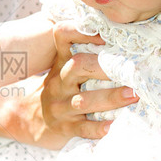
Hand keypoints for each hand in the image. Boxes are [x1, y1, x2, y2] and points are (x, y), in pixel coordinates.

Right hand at [40, 22, 137, 142]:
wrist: (28, 120)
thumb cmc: (57, 91)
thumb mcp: (62, 69)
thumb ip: (82, 54)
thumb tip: (119, 40)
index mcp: (61, 64)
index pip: (63, 36)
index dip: (80, 31)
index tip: (105, 35)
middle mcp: (59, 83)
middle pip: (77, 67)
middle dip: (104, 67)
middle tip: (131, 70)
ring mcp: (60, 107)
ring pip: (84, 101)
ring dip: (110, 97)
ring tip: (133, 95)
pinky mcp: (64, 128)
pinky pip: (82, 129)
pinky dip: (97, 128)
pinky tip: (111, 126)